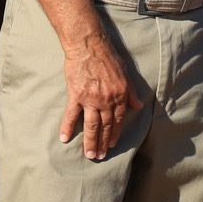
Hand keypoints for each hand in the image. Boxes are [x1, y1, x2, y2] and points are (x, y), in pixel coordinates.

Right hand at [60, 35, 142, 160]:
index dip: (115, 134)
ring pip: (91, 125)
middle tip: (100, 156)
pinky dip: (67, 127)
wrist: (89, 45)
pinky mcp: (76, 95)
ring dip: (90, 141)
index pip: (118, 120)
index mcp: (119, 96)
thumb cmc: (108, 57)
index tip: (113, 144)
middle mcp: (106, 100)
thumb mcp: (125, 74)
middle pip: (105, 126)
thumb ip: (131, 92)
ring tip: (89, 154)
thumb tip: (138, 105)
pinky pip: (71, 115)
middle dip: (103, 143)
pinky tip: (64, 138)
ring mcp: (90, 99)